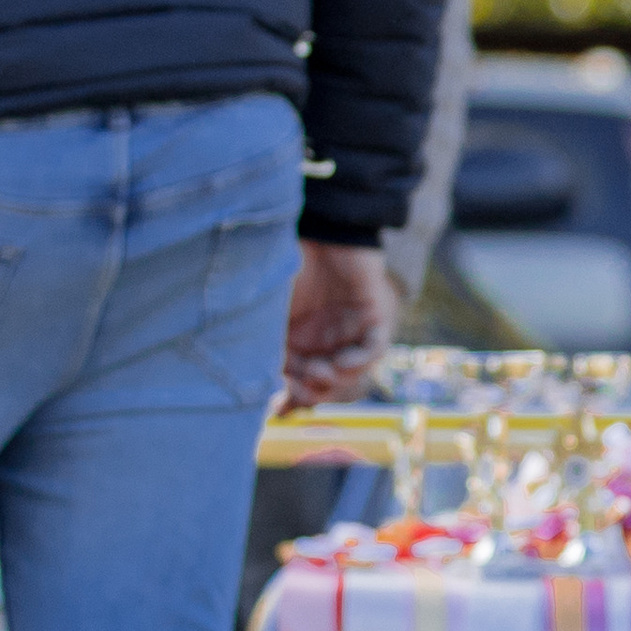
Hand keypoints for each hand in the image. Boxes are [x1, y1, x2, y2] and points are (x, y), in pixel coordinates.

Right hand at [280, 242, 400, 405]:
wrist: (317, 227)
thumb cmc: (284, 263)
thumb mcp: (267, 311)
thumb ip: (265, 345)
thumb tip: (256, 385)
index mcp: (297, 339)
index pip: (297, 379)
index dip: (291, 395)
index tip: (279, 404)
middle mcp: (326, 338)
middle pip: (326, 382)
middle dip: (313, 392)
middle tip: (300, 392)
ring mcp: (350, 328)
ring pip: (351, 371)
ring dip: (335, 381)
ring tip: (319, 374)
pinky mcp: (373, 315)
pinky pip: (374, 349)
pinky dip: (359, 361)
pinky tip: (340, 362)